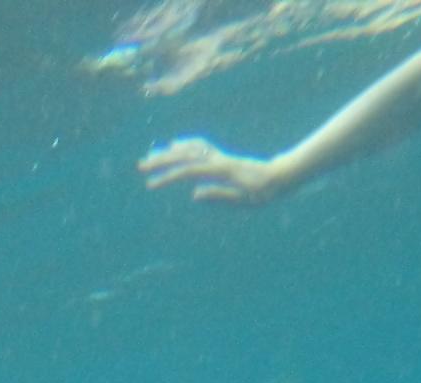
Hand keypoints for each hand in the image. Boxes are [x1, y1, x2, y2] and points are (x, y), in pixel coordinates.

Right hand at [139, 137, 292, 203]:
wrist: (279, 177)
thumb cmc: (262, 193)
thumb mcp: (243, 200)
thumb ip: (219, 196)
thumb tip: (194, 194)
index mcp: (221, 171)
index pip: (188, 171)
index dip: (168, 177)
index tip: (151, 184)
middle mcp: (218, 159)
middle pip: (185, 155)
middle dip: (161, 161)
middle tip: (141, 166)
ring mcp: (219, 156)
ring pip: (190, 149)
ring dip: (169, 152)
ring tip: (150, 156)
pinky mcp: (221, 156)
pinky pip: (200, 146)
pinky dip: (185, 144)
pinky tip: (174, 144)